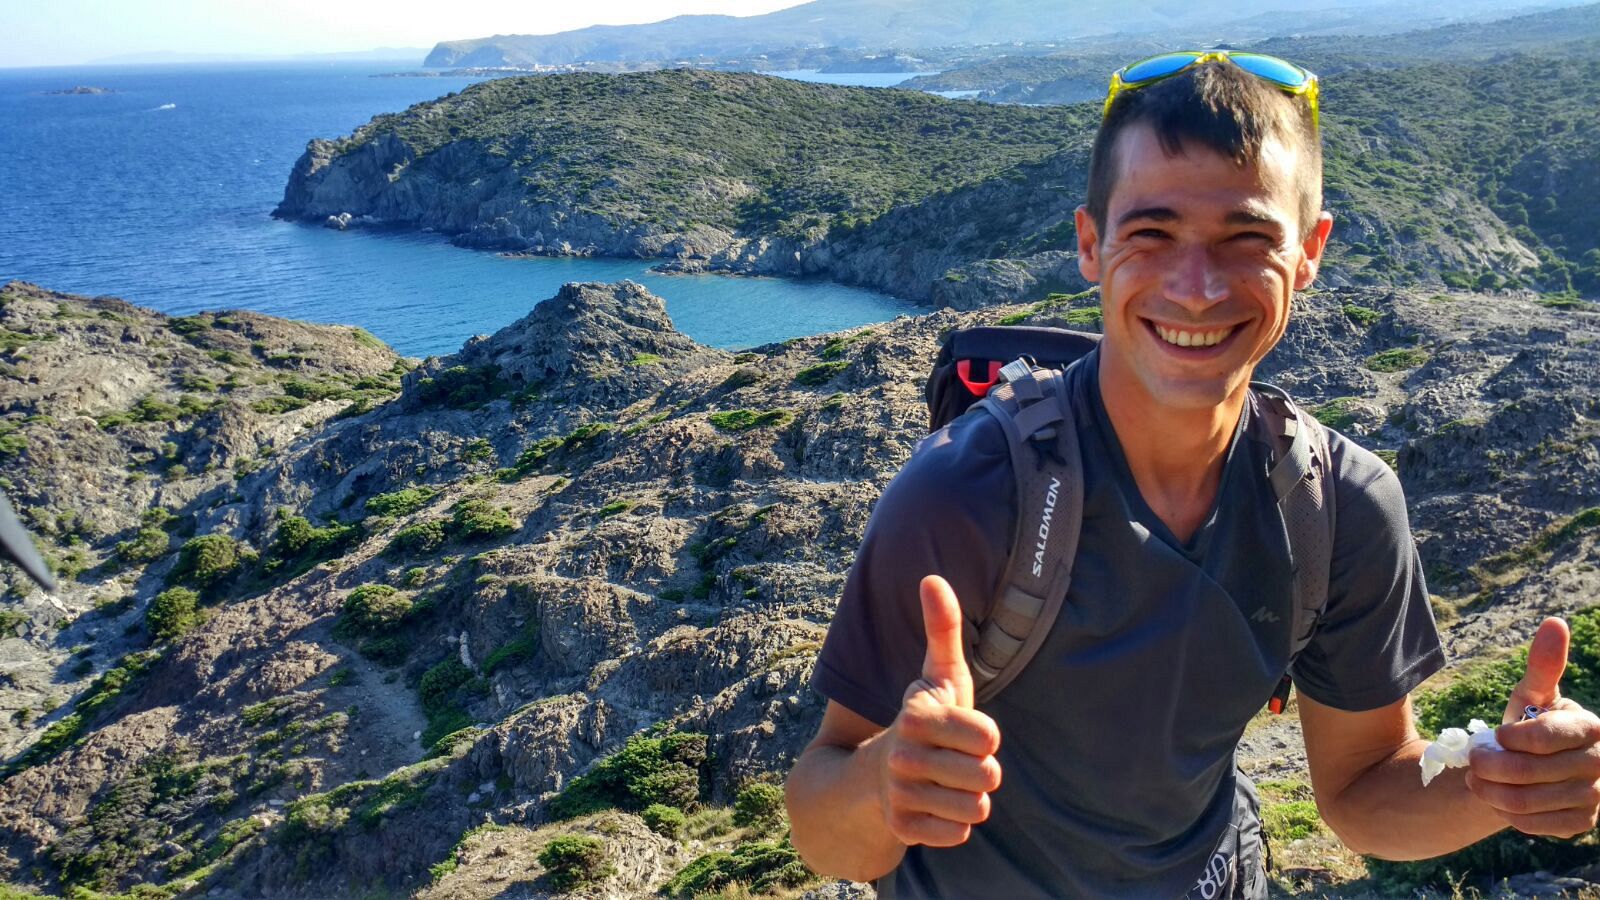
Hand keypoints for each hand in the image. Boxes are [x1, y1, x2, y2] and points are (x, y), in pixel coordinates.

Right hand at [876, 575, 1003, 847]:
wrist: (880, 772)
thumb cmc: (928, 718)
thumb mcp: (940, 674)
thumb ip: (943, 628)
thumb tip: (932, 578)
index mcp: (917, 716)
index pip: (990, 737)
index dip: (987, 736)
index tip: (967, 730)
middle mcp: (903, 756)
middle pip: (987, 776)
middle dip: (984, 770)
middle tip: (961, 760)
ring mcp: (899, 794)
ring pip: (976, 808)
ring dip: (971, 798)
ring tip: (950, 782)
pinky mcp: (902, 827)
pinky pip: (959, 835)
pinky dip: (955, 825)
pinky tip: (938, 806)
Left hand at [1465, 617, 1599, 837]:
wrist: (1535, 768)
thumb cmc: (1532, 724)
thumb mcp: (1533, 695)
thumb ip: (1543, 665)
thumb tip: (1555, 622)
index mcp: (1592, 728)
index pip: (1542, 738)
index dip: (1508, 737)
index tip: (1497, 734)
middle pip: (1527, 771)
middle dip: (1487, 765)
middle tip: (1474, 759)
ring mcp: (1595, 797)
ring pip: (1525, 801)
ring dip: (1489, 790)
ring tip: (1478, 778)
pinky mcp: (1581, 824)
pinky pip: (1532, 823)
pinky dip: (1505, 811)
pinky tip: (1499, 797)